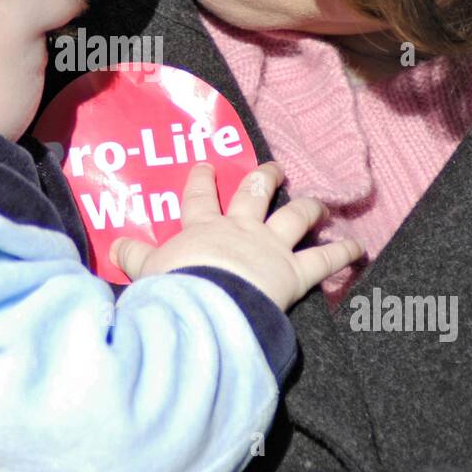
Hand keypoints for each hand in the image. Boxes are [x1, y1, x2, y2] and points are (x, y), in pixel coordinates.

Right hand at [109, 161, 363, 310]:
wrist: (204, 306)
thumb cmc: (174, 288)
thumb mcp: (147, 271)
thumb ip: (133, 258)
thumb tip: (113, 246)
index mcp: (203, 230)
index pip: (200, 199)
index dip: (202, 181)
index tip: (205, 165)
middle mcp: (240, 229)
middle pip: (253, 195)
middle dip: (263, 179)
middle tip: (272, 168)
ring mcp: (269, 247)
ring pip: (293, 218)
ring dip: (307, 207)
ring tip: (317, 201)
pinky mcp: (293, 272)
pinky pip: (323, 260)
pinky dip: (342, 253)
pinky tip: (358, 248)